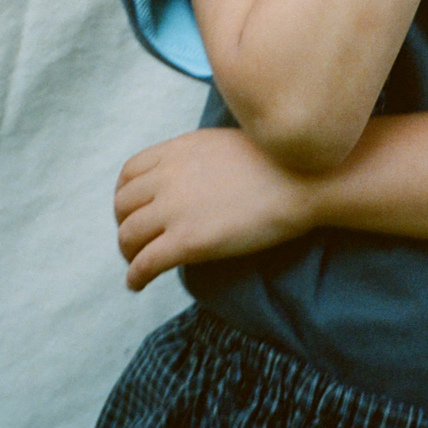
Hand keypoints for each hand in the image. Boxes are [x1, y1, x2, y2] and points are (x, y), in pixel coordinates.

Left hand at [114, 129, 317, 290]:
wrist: (305, 179)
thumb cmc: (279, 161)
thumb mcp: (226, 142)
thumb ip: (197, 156)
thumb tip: (190, 174)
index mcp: (179, 149)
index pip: (130, 172)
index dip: (126, 195)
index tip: (134, 210)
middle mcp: (169, 176)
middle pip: (122, 205)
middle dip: (124, 225)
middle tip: (137, 241)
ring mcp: (176, 208)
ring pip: (128, 235)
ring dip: (128, 253)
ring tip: (137, 265)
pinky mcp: (188, 241)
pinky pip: (145, 263)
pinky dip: (135, 277)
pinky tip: (138, 284)